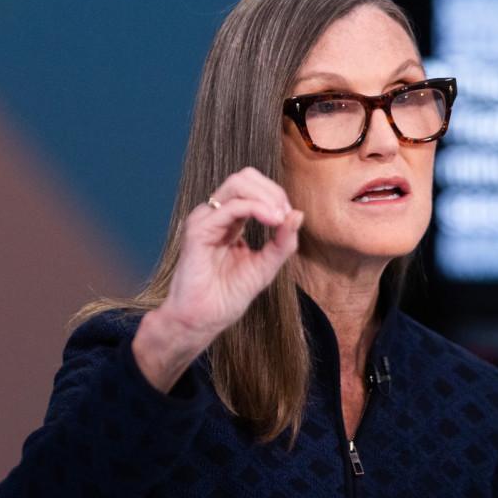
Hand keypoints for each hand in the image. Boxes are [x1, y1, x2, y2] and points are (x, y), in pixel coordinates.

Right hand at [133, 167, 303, 390]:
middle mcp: (216, 215)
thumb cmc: (228, 296)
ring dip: (267, 196)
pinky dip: (256, 208)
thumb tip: (298, 214)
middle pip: (245, 177)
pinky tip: (271, 220)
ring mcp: (205, 220)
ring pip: (238, 183)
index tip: (290, 218)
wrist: (204, 319)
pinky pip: (231, 206)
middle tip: (285, 215)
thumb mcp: (266, 266)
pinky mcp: (198, 230)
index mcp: (230, 221)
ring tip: (279, 217)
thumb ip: (282, 242)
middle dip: (273, 191)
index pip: (253, 188)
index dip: (276, 196)